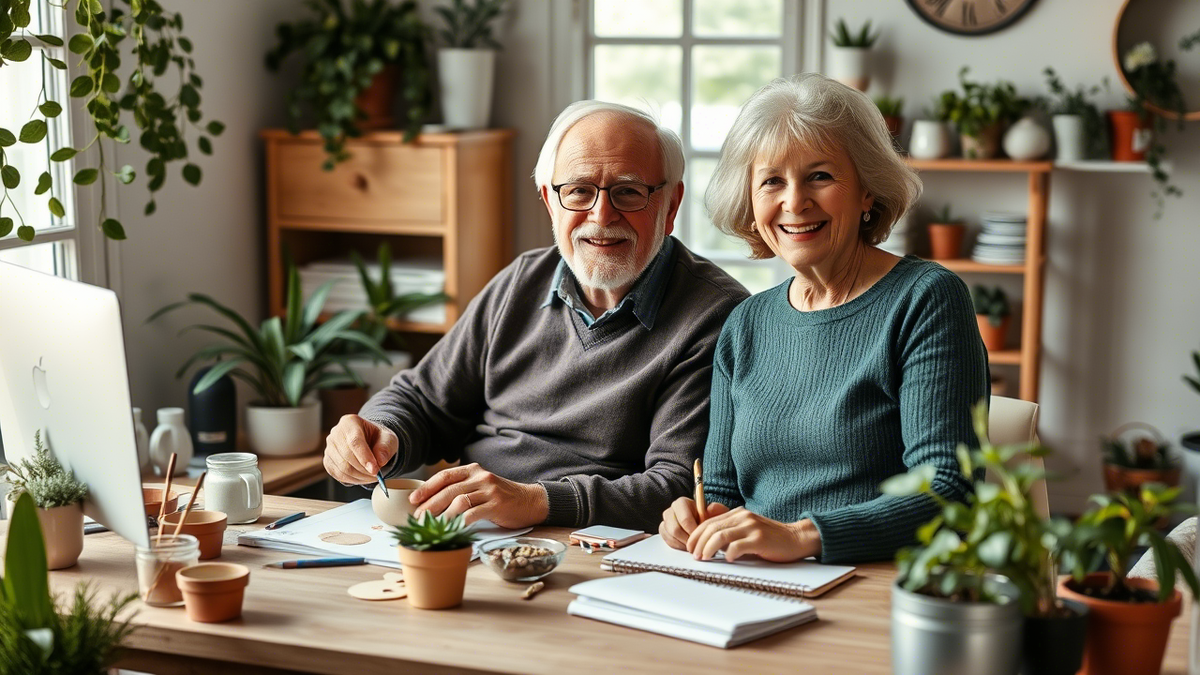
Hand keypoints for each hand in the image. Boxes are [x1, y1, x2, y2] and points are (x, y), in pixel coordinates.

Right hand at [323, 415, 397, 484]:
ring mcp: (329, 447)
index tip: (375, 470)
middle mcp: (336, 433)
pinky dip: (353, 480)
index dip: (365, 457)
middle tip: (378, 475)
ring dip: (360, 476)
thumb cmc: (378, 438)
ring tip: (372, 476)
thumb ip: (386, 448)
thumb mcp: (388, 438)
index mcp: (350, 422)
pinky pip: (338, 474)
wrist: (369, 442)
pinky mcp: (328, 461)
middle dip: (364, 469)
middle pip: (347, 456)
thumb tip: (380, 461)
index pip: (355, 441)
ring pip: (342, 468)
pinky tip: (363, 477)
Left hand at [410, 463, 548, 528]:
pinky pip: (473, 514)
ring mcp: (489, 490)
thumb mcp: (481, 487)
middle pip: (449, 489)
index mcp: (474, 470)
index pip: (445, 475)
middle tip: (418, 517)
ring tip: (432, 526)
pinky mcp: (497, 504)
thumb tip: (433, 504)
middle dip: (430, 504)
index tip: (413, 499)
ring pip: (459, 501)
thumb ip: (463, 489)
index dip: (427, 487)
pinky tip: (451, 530)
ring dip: (442, 515)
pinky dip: (459, 522)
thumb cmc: (502, 498)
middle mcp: (481, 477)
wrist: (530, 501)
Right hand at [659, 497, 729, 549]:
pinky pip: (668, 541)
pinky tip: (687, 545)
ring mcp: (665, 521)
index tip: (701, 537)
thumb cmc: (708, 517)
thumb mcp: (716, 512)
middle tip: (697, 544)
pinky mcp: (663, 530)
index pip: (684, 519)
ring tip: (694, 544)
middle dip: (688, 539)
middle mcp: (671, 510)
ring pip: (671, 536)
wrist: (701, 522)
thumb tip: (711, 508)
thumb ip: (717, 509)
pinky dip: (678, 546)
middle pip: (675, 529)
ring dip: (683, 543)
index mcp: (682, 502)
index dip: (693, 531)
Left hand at [687, 509, 820, 562]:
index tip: (690, 547)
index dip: (696, 535)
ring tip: (704, 558)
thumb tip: (709, 545)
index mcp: (738, 513)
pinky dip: (729, 553)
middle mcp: (743, 517)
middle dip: (698, 542)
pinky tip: (727, 559)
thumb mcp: (748, 529)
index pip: (709, 521)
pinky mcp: (759, 540)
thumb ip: (731, 532)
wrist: (796, 538)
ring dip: (708, 548)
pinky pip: (738, 546)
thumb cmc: (771, 538)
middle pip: (712, 528)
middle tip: (694, 555)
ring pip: (720, 535)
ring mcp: (751, 527)